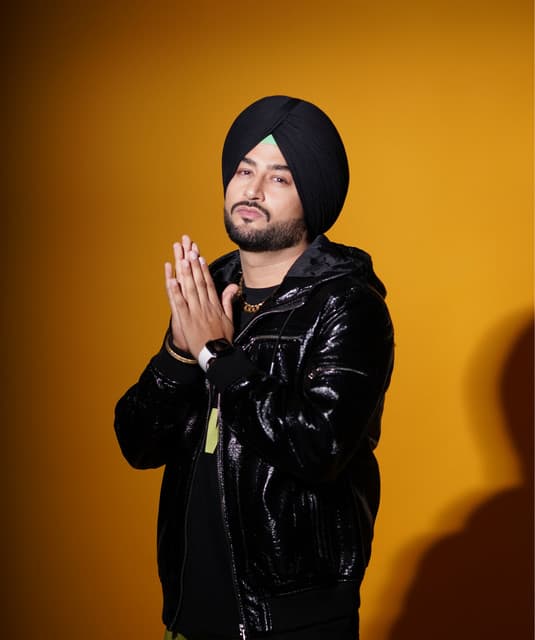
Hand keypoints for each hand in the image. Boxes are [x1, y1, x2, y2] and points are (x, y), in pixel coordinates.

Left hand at [165, 242, 238, 358]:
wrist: (218, 355)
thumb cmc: (222, 339)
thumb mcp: (229, 319)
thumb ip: (228, 301)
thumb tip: (233, 287)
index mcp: (214, 305)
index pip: (207, 283)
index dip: (203, 269)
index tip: (199, 256)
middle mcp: (205, 306)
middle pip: (197, 281)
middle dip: (193, 264)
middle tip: (188, 249)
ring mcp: (195, 312)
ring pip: (189, 289)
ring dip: (185, 273)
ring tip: (182, 258)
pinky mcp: (186, 320)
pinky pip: (180, 303)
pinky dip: (175, 291)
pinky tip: (171, 280)